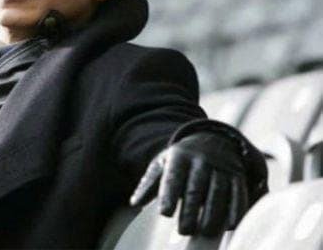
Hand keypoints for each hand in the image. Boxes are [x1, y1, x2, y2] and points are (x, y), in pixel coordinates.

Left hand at [129, 132, 248, 235]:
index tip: (165, 213)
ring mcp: (221, 166)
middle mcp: (201, 160)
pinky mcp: (237, 174)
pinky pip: (238, 192)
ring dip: (213, 214)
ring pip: (218, 192)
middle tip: (184, 231)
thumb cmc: (180, 160)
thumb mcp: (162, 164)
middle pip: (196, 187)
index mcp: (179, 157)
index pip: (173, 177)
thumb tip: (134, 202)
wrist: (211, 139)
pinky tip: (229, 225)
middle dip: (190, 211)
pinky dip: (236, 210)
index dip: (169, 195)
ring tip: (205, 233)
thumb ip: (149, 184)